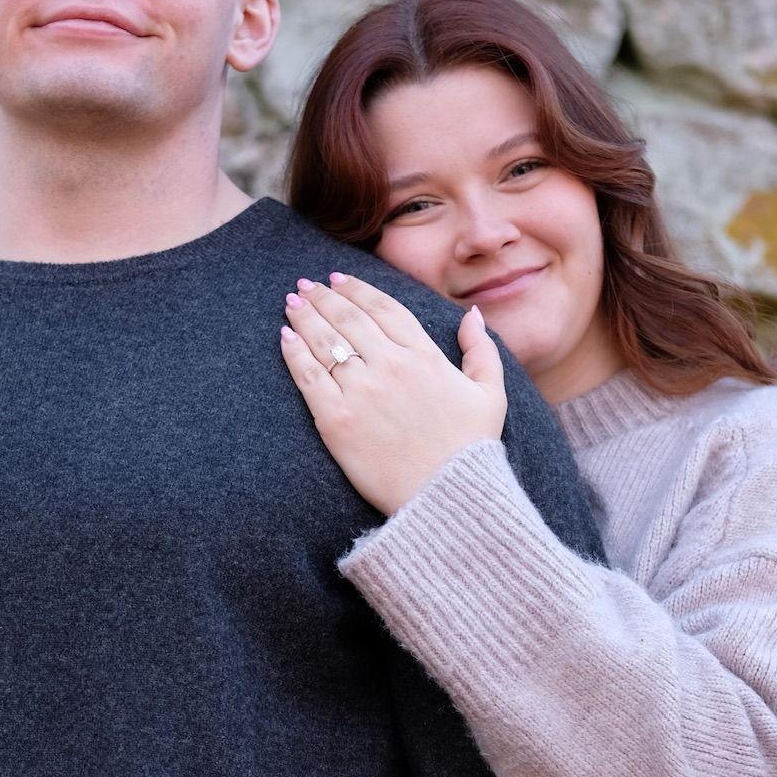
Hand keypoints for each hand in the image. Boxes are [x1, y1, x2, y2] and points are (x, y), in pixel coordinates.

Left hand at [279, 271, 507, 516]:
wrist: (445, 496)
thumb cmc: (470, 448)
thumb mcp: (490, 394)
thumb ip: (482, 350)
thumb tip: (472, 315)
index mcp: (424, 355)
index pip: (383, 308)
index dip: (357, 290)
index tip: (339, 279)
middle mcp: (390, 365)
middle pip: (348, 318)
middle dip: (323, 296)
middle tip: (306, 285)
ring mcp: (361, 391)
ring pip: (325, 341)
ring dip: (305, 316)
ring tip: (292, 303)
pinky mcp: (336, 419)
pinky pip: (308, 376)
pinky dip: (294, 352)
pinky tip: (285, 337)